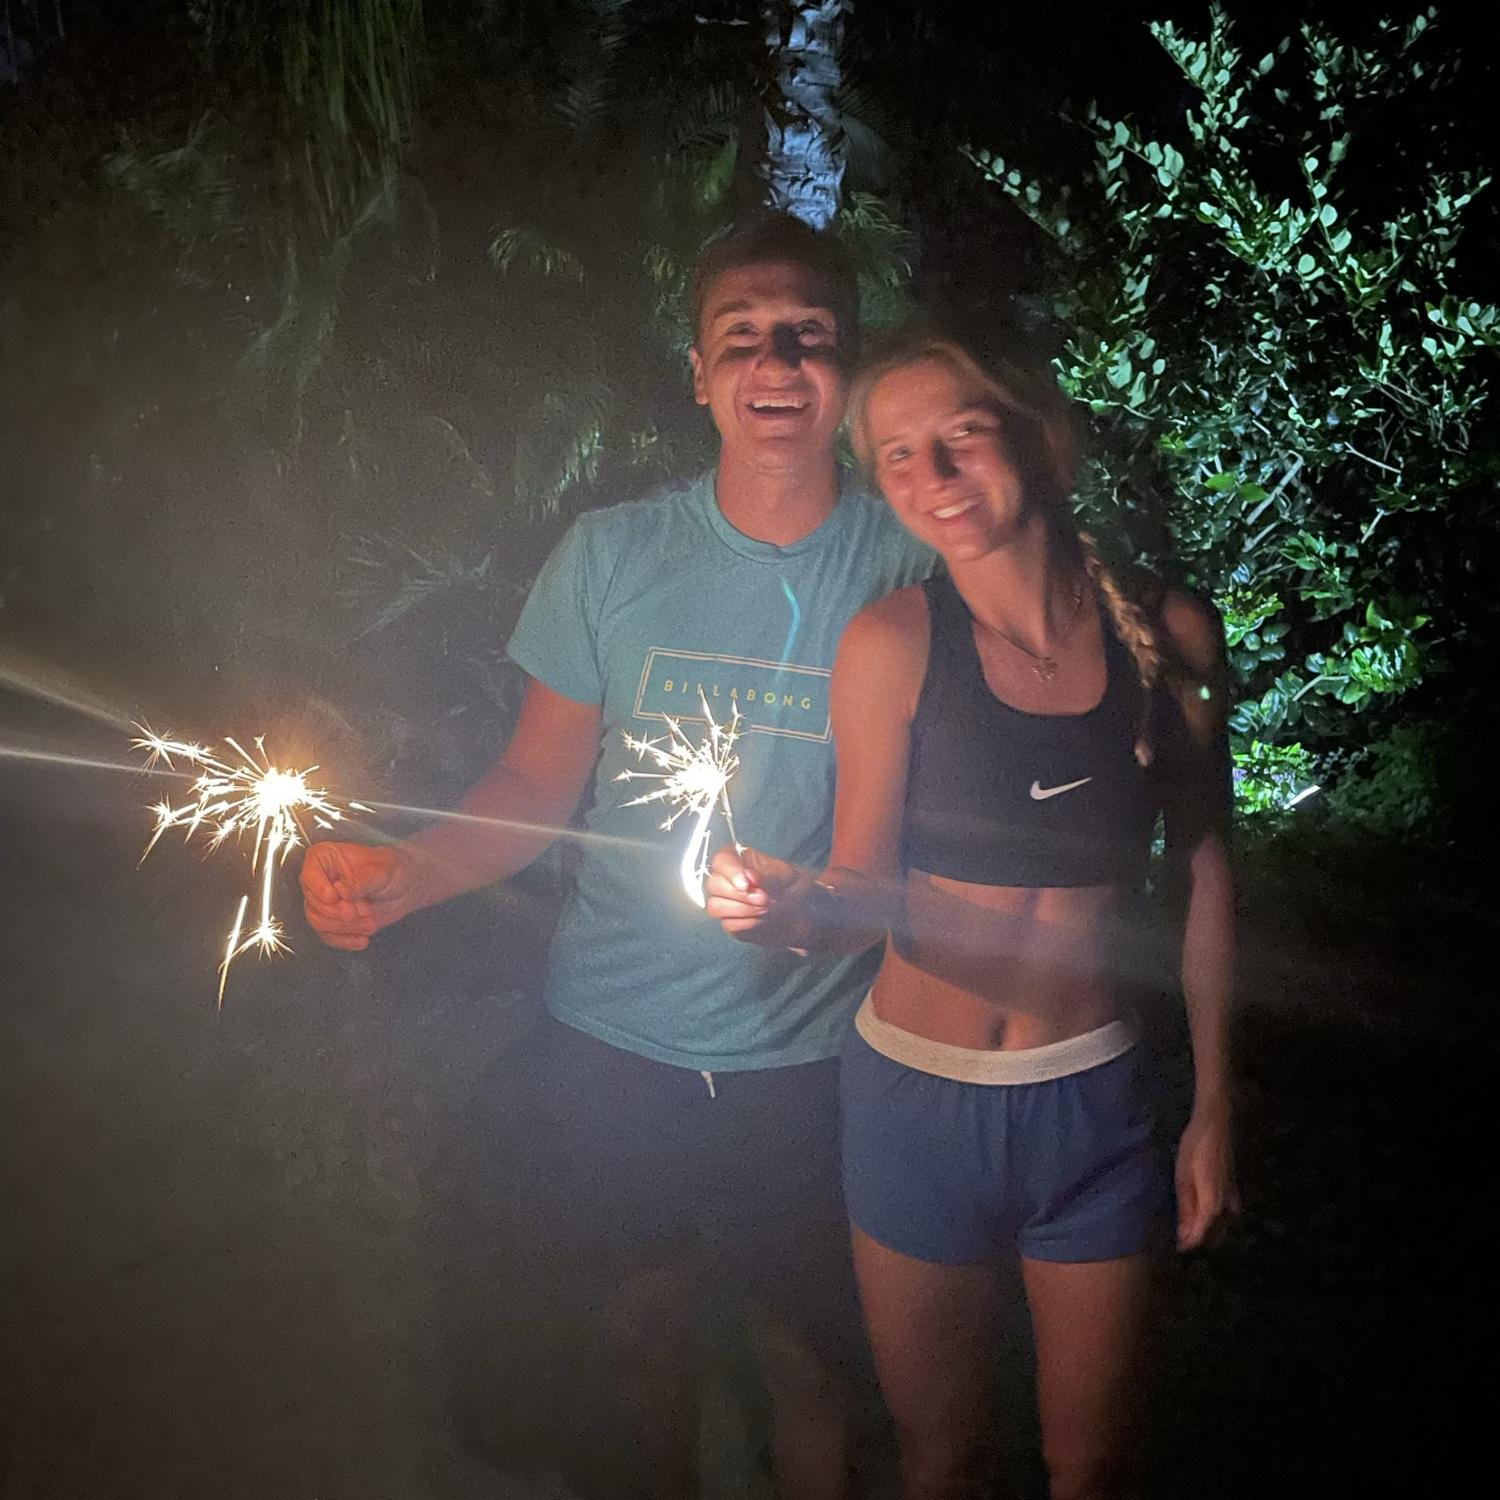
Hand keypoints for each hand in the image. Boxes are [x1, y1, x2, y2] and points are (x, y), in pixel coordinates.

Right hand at [300, 841, 416, 950]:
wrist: (403, 886)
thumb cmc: (390, 869)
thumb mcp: (380, 871)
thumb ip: (361, 882)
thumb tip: (343, 892)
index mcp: (324, 858)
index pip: (309, 875)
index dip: (319, 888)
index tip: (334, 897)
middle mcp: (319, 880)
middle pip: (313, 903)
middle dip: (335, 913)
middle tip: (355, 913)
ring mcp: (322, 902)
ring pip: (319, 922)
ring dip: (344, 928)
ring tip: (370, 924)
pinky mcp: (331, 921)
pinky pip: (328, 936)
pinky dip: (345, 940)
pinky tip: (362, 940)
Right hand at [702, 844, 808, 946]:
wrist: (805, 914)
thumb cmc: (793, 886)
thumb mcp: (785, 876)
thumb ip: (767, 875)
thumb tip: (750, 877)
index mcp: (739, 859)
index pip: (721, 860)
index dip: (730, 872)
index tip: (746, 884)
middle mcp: (727, 880)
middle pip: (713, 885)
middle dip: (739, 895)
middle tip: (764, 899)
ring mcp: (726, 902)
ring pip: (714, 906)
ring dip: (741, 909)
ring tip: (766, 909)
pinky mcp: (731, 922)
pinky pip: (728, 924)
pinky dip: (746, 923)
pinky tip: (762, 919)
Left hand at [1175, 1102, 1238, 1250]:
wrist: (1215, 1126)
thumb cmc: (1194, 1148)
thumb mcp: (1183, 1178)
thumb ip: (1185, 1207)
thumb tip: (1184, 1234)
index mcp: (1212, 1202)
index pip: (1202, 1234)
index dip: (1189, 1244)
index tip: (1175, 1249)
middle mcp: (1227, 1204)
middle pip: (1216, 1234)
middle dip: (1200, 1241)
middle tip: (1180, 1240)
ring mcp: (1233, 1197)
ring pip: (1224, 1226)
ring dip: (1209, 1232)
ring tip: (1189, 1229)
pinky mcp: (1234, 1189)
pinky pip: (1229, 1214)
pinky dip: (1217, 1221)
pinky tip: (1204, 1215)